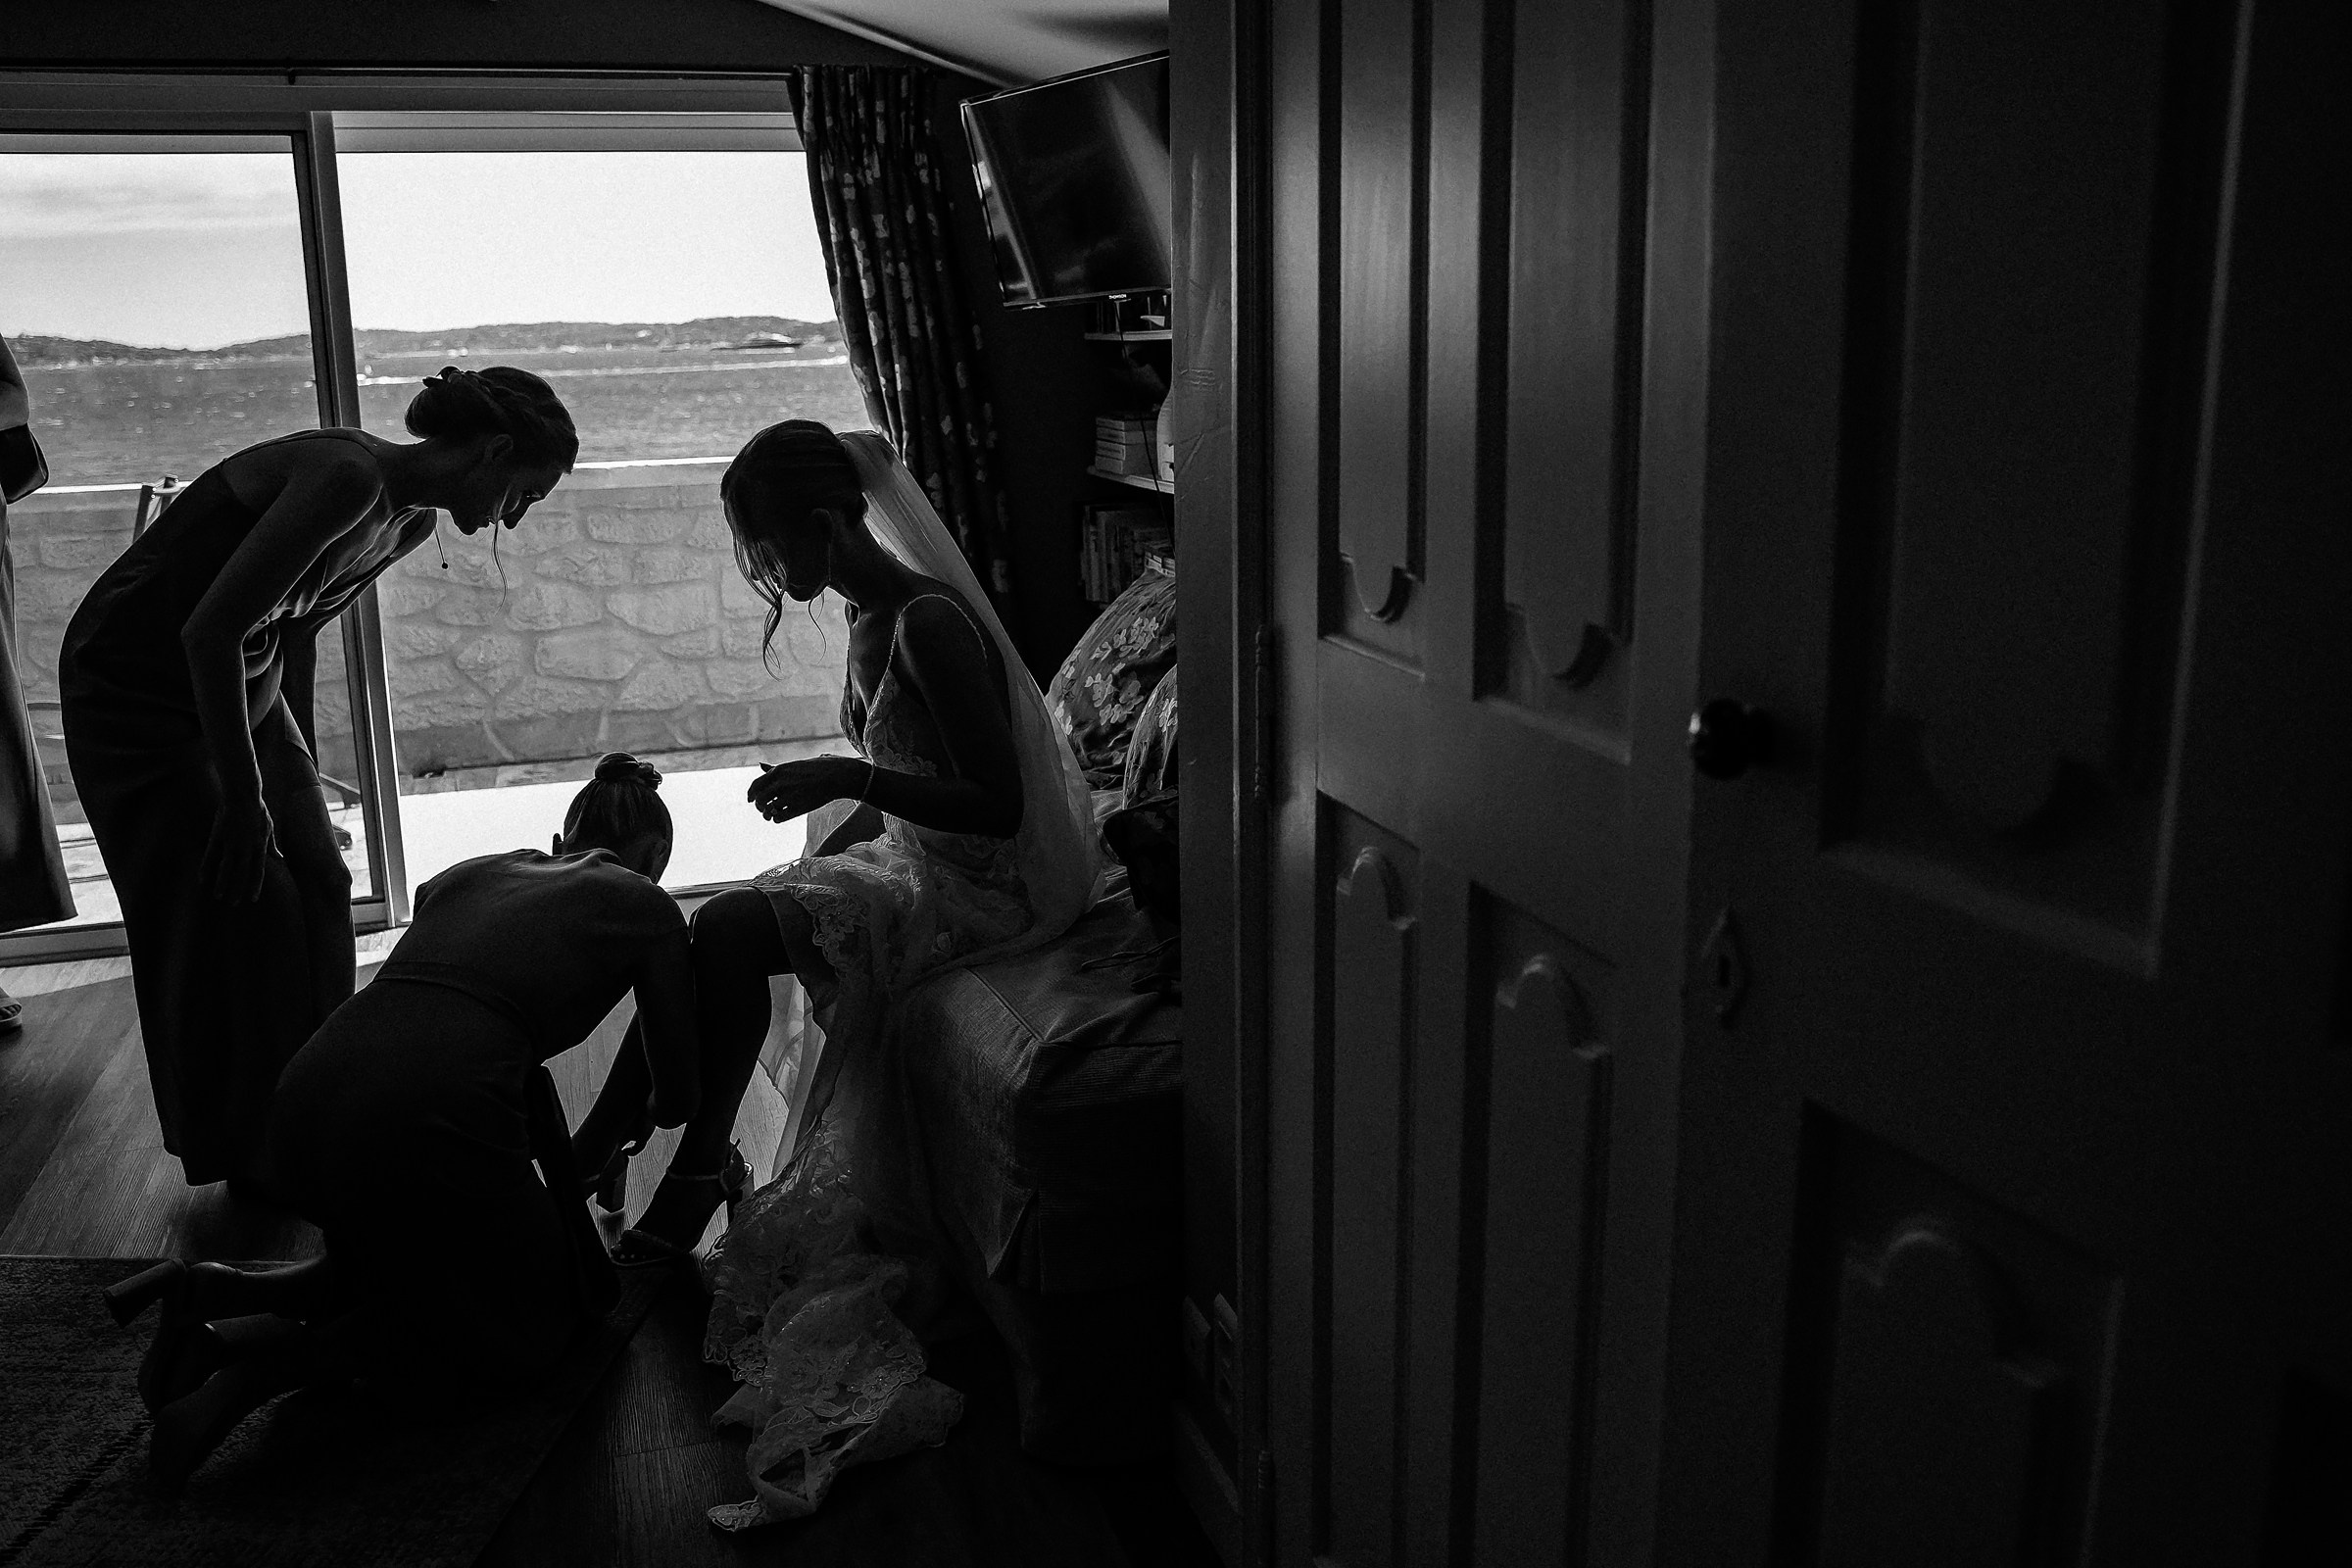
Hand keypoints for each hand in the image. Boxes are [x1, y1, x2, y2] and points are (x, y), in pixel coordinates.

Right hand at [200, 797, 277, 905]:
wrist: (242, 794)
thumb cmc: (257, 811)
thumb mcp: (269, 828)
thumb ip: (272, 846)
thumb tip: (280, 858)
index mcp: (259, 846)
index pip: (259, 871)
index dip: (255, 886)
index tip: (252, 899)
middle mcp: (246, 847)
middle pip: (242, 872)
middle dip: (238, 889)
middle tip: (234, 904)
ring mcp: (231, 842)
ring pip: (226, 867)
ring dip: (222, 883)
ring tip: (218, 896)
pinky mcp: (217, 836)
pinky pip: (210, 855)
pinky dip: (206, 868)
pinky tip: (202, 879)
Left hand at [747, 755, 870, 824]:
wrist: (836, 776)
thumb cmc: (818, 768)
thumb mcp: (794, 764)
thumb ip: (776, 768)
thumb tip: (761, 765)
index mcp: (778, 771)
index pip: (755, 785)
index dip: (750, 794)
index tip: (750, 799)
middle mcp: (780, 784)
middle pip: (759, 799)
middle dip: (759, 805)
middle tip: (763, 808)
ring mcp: (788, 796)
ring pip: (768, 810)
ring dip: (767, 814)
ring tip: (771, 815)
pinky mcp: (797, 808)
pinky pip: (779, 818)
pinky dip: (777, 819)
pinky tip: (781, 817)